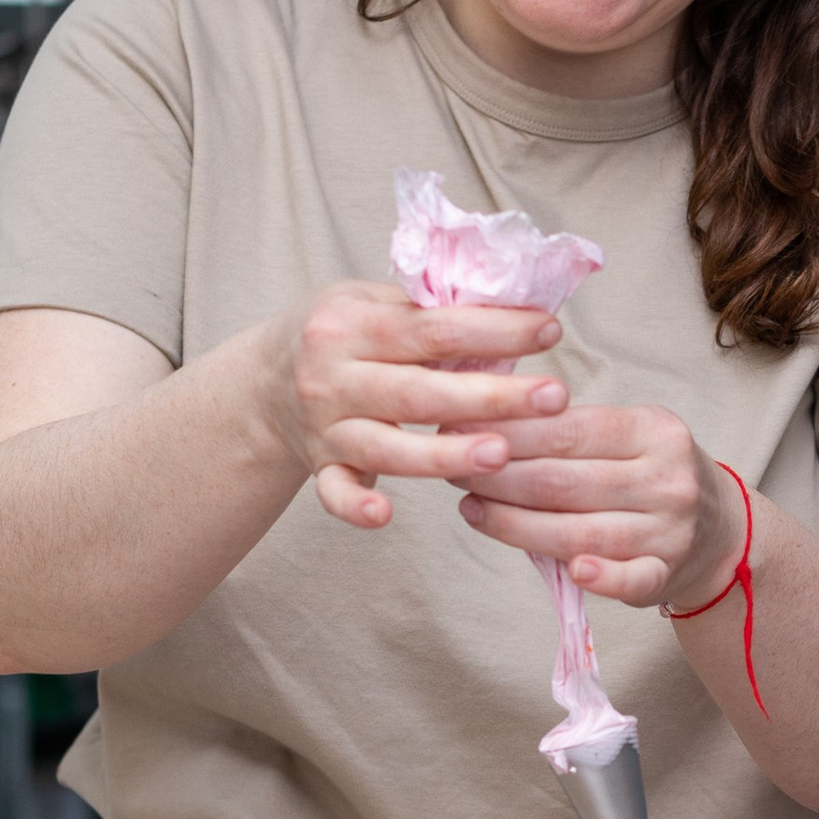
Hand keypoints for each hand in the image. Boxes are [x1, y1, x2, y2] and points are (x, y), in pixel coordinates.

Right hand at [267, 284, 568, 531]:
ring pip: (387, 448)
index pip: (434, 327)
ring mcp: (325, 427)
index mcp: (351, 325)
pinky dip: (354, 508)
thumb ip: (430, 308)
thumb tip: (516, 305)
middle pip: (419, 391)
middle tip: (553, 397)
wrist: (265, 380)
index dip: (495, 330)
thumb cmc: (342, 334)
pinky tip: (385, 517)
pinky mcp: (320, 467)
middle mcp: (333, 377)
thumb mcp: (372, 302)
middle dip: (491, 396)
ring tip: (501, 454)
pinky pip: (334, 492)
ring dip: (444, 455)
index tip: (550, 332)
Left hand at [452, 403, 735, 609]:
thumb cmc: (649, 476)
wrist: (720, 532)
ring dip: (516, 524)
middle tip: (452, 469)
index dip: (509, 433)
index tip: (459, 429)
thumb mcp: (627, 437)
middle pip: (566, 481)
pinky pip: (633, 579)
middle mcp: (667, 479)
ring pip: (581, 531)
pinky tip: (572, 571)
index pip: (568, 430)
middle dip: (499, 476)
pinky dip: (603, 577)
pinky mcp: (667, 574)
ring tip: (471, 509)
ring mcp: (670, 531)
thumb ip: (570, 433)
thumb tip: (485, 425)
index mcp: (654, 431)